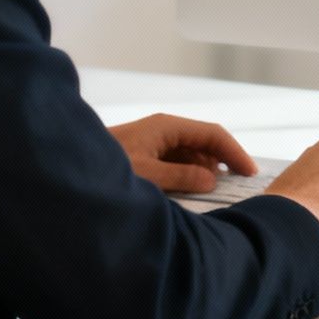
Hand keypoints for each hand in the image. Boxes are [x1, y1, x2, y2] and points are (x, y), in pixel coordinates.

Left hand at [107, 113, 257, 193]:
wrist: (68, 164)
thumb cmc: (105, 167)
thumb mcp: (148, 175)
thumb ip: (182, 176)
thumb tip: (211, 179)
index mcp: (167, 126)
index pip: (212, 133)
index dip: (234, 152)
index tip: (250, 173)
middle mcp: (163, 130)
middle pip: (204, 142)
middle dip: (222, 161)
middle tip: (239, 186)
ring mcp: (154, 141)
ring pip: (191, 153)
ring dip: (205, 170)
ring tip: (217, 192)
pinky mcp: (145, 154)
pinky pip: (176, 161)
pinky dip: (189, 173)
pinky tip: (192, 190)